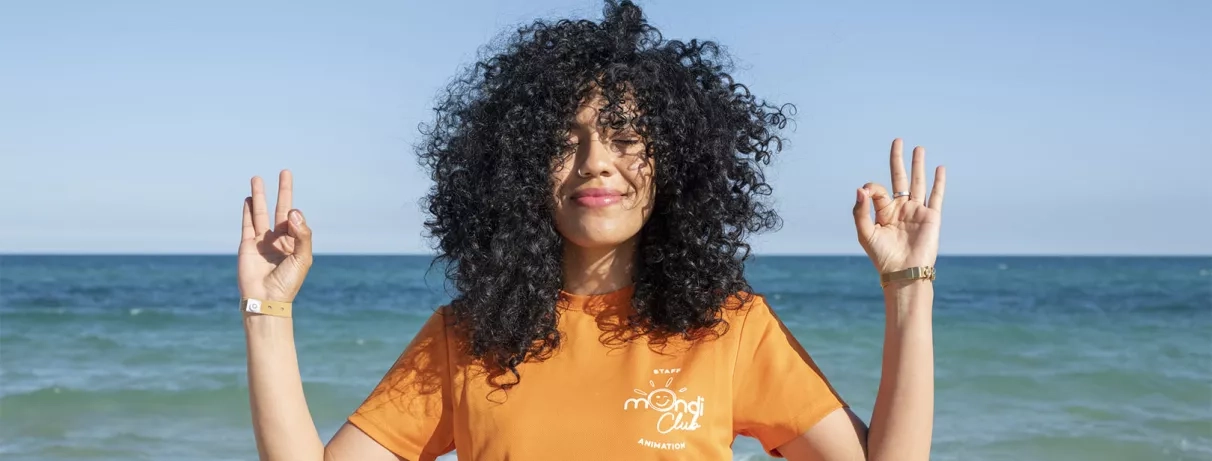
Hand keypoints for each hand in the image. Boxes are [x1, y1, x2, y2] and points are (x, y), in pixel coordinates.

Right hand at [238, 170, 312, 302]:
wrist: (266, 299)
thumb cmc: (287, 282)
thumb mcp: (302, 258)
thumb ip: (302, 234)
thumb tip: (294, 211)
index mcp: (294, 243)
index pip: (296, 220)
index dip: (295, 215)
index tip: (291, 217)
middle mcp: (278, 239)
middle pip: (281, 209)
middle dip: (282, 191)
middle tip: (285, 172)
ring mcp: (262, 241)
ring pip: (260, 212)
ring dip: (259, 196)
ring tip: (257, 178)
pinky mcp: (247, 244)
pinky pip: (247, 224)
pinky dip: (247, 210)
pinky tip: (247, 198)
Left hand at [852, 139, 945, 273]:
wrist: (904, 272)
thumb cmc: (882, 256)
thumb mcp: (865, 233)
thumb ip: (860, 211)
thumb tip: (860, 188)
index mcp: (884, 212)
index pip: (878, 190)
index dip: (871, 188)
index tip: (867, 193)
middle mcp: (900, 209)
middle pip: (900, 178)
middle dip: (898, 160)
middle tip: (898, 140)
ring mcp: (916, 212)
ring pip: (918, 182)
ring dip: (918, 165)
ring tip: (919, 148)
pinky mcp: (931, 217)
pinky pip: (936, 195)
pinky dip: (938, 182)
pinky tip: (940, 168)